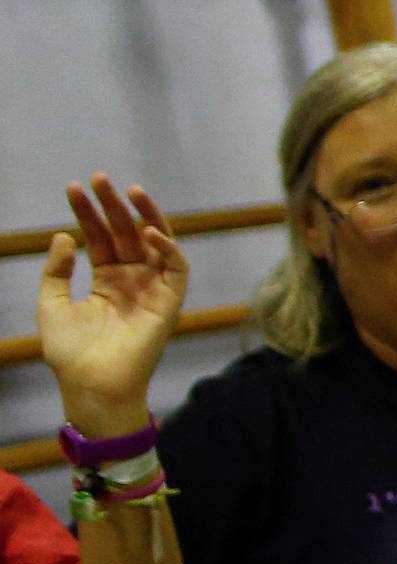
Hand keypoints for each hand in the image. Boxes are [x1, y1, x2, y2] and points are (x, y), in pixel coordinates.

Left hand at [39, 175, 188, 436]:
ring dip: (145, 215)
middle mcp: (132, 281)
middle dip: (114, 205)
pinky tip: (147, 230)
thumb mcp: (52, 304)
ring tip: (129, 190)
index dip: (87, 213)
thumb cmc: (71, 352)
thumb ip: (57, 270)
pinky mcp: (169, 303)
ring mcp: (152, 290)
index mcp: (107, 280)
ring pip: (155, 243)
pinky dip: (167, 247)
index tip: (73, 189)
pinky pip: (177, 269)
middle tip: (99, 179)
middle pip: (126, 233)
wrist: (92, 384)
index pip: (100, 237)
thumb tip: (65, 236)